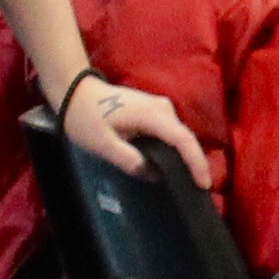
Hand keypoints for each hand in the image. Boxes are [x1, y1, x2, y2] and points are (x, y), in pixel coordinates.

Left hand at [60, 73, 215, 189]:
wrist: (75, 92)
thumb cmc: (85, 118)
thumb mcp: (101, 144)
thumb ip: (128, 160)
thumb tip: (153, 174)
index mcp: (151, 115)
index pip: (183, 140)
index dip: (196, 162)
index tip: (203, 184)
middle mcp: (162, 108)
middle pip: (186, 137)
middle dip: (196, 162)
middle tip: (199, 187)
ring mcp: (160, 106)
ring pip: (180, 134)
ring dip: (186, 155)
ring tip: (190, 178)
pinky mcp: (154, 109)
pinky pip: (172, 131)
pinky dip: (176, 147)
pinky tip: (173, 162)